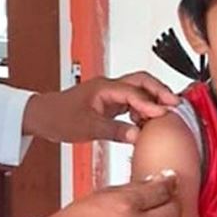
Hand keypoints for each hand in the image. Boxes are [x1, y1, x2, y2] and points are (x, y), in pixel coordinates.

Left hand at [23, 72, 179, 143]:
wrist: (41, 116)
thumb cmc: (58, 117)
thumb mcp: (87, 127)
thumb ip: (114, 130)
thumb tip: (137, 135)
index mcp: (105, 88)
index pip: (134, 92)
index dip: (151, 103)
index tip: (164, 113)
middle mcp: (109, 87)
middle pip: (143, 81)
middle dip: (160, 91)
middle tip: (176, 104)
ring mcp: (110, 94)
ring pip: (139, 90)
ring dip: (153, 99)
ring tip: (164, 113)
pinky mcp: (109, 102)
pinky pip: (132, 100)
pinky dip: (143, 108)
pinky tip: (145, 120)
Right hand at [43, 172, 180, 216]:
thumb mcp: (105, 192)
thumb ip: (133, 188)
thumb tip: (154, 182)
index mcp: (127, 204)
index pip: (162, 190)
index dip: (170, 182)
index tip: (171, 179)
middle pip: (173, 212)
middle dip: (174, 202)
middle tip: (170, 197)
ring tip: (157, 215)